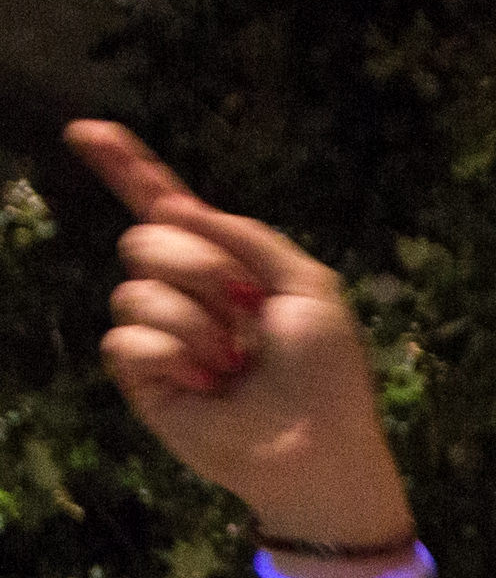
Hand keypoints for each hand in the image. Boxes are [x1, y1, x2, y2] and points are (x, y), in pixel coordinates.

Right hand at [66, 121, 404, 531]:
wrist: (317, 446)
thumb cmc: (326, 375)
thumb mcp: (309, 288)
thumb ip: (250, 236)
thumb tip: (183, 205)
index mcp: (229, 266)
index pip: (168, 209)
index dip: (128, 168)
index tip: (86, 131)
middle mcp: (187, 294)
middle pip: (146, 238)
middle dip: (196, 266)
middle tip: (245, 311)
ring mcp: (161, 334)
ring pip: (135, 291)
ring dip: (196, 324)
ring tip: (234, 364)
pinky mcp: (143, 377)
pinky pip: (125, 339)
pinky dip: (172, 356)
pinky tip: (206, 385)